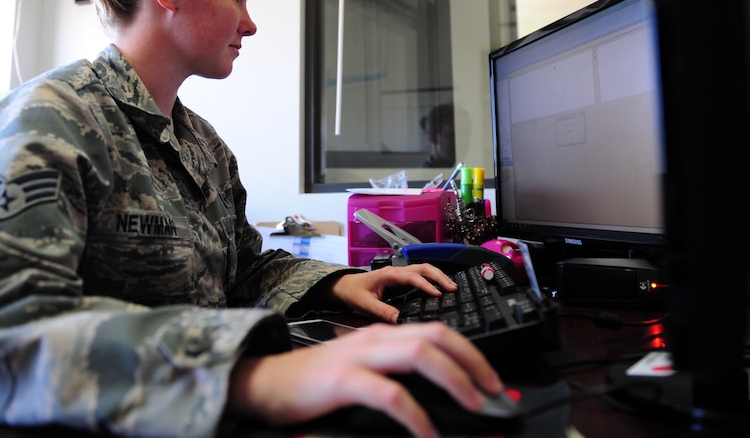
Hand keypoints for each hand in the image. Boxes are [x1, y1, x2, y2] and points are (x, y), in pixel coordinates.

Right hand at [226, 321, 503, 437]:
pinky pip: (390, 394)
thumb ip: (392, 373)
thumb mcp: (359, 370)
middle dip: (472, 361)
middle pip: (436, 335)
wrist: (265, 382)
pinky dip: (416, 415)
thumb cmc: (313, 382)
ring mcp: (358, 356)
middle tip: (493, 390)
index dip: (469, 352)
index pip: (436, 331)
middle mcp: (374, 337)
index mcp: (380, 334)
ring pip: (419, 354)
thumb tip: (436, 395)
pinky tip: (428, 434)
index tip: (490, 378)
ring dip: (455, 379)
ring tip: (474, 404)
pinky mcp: (343, 380)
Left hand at [329, 264, 457, 322]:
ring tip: (452, 287)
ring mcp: (400, 274)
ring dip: (439, 276)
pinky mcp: (402, 280)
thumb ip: (382, 311)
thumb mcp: (365, 304)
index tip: (437, 295)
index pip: (412, 277)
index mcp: (388, 275)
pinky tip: (441, 289)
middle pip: (423, 268)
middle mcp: (396, 272)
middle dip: (439, 276)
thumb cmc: (353, 292)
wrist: (344, 286)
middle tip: (452, 288)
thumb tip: (400, 321)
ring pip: (424, 269)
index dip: (426, 285)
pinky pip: (421, 276)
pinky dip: (433, 280)